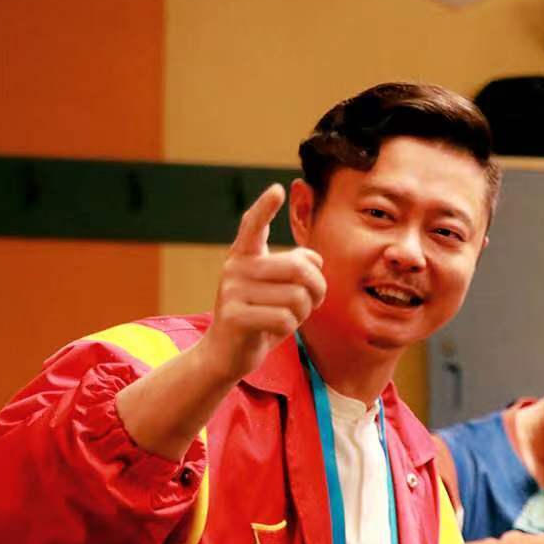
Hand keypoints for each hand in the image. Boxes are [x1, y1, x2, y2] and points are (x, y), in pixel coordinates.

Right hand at [199, 185, 325, 381]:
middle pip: (299, 269)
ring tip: (285, 317)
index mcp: (245, 256)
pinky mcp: (235, 316)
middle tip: (311, 302)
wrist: (226, 353)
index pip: (253, 225)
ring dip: (302, 313)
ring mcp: (232, 291)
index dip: (265, 208)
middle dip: (317, 290)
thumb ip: (296, 270)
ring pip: (296, 298)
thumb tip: (314, 260)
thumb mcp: (279, 290)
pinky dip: (288, 328)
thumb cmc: (260, 316)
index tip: (277, 189)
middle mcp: (236, 268)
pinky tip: (272, 331)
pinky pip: (284, 319)